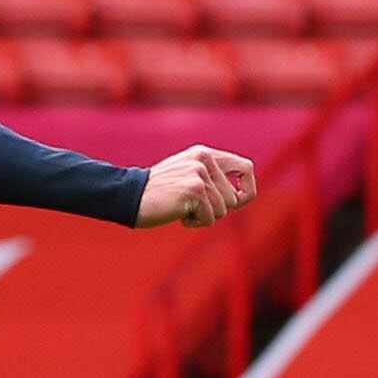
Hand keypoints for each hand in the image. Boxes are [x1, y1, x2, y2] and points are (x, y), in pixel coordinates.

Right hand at [137, 146, 256, 228]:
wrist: (129, 197)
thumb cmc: (158, 193)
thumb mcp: (186, 176)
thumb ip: (212, 178)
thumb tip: (241, 197)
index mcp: (205, 153)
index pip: (246, 168)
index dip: (248, 190)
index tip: (238, 203)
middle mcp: (205, 159)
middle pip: (233, 198)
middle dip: (216, 210)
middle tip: (192, 207)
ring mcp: (200, 174)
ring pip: (222, 211)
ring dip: (203, 217)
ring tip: (181, 209)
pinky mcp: (194, 190)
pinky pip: (209, 218)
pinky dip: (194, 223)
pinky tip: (177, 214)